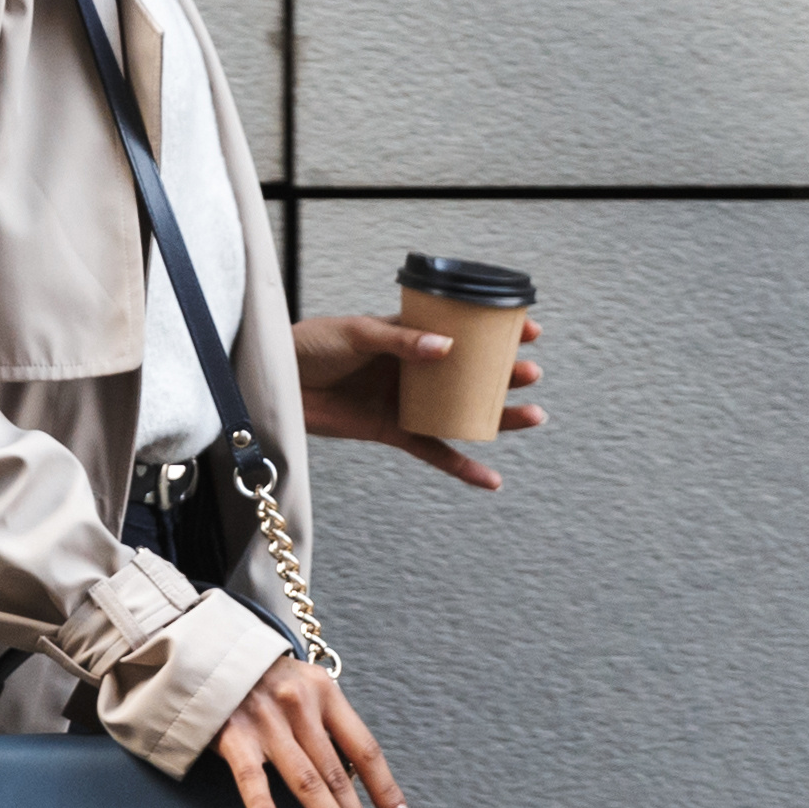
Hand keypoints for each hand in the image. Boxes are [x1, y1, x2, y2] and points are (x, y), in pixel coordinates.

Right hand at [210, 655, 408, 807]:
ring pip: (307, 781)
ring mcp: (267, 721)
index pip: (365, 750)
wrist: (207, 648)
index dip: (386, 791)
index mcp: (326, 694)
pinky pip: (249, 775)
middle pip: (338, 775)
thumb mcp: (304, 685)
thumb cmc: (261, 676)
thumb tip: (351, 779)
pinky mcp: (232, 733)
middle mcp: (301, 706)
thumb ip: (325, 724)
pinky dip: (261, 802)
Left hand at [290, 308, 545, 490]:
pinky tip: (490, 479)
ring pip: (461, 412)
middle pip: (470, 373)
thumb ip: (400, 340)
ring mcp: (406, 400)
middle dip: (504, 374)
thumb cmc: (309, 346)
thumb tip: (447, 348)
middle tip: (531, 373)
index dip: (495, 329)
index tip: (528, 330)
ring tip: (533, 416)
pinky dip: (461, 466)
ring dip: (497, 417)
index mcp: (407, 334)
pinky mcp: (393, 431)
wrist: (275, 383)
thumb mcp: (356, 333)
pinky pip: (434, 451)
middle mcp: (413, 367)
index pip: (461, 328)